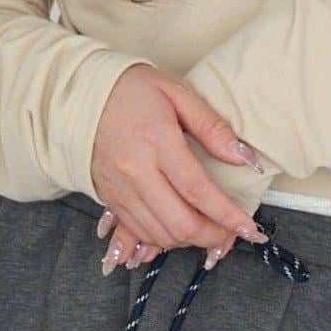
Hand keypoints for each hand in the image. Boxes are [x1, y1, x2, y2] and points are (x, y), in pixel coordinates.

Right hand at [89, 64, 268, 274]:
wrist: (81, 96)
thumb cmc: (132, 89)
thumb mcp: (178, 93)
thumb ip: (212, 127)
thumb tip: (244, 157)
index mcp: (156, 141)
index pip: (198, 190)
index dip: (228, 215)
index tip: (249, 228)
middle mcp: (135, 172)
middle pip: (180, 223)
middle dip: (213, 237)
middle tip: (232, 233)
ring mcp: (119, 189)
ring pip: (160, 235)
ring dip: (190, 241)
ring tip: (210, 230)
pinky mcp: (109, 199)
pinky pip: (140, 232)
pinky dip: (164, 238)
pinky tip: (181, 228)